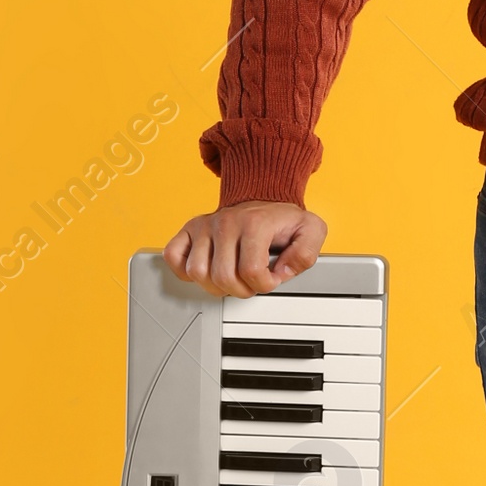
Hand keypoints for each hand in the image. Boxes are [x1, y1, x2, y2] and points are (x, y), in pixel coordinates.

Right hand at [163, 201, 327, 297]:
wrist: (264, 196)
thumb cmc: (283, 219)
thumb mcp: (311, 231)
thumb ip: (306, 253)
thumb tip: (281, 272)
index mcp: (255, 224)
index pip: (251, 271)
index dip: (264, 285)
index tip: (271, 279)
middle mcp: (226, 222)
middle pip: (222, 277)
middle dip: (241, 290)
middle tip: (251, 283)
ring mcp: (205, 225)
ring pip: (197, 272)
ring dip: (215, 285)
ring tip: (231, 279)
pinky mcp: (190, 229)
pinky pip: (174, 256)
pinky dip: (184, 271)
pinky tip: (206, 270)